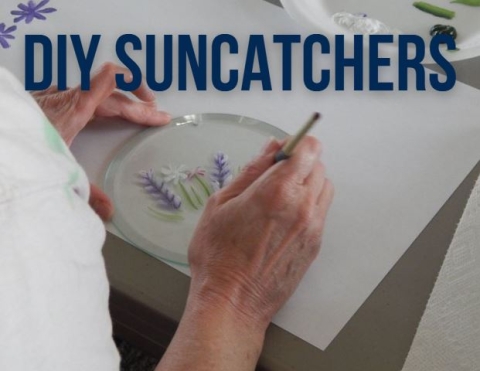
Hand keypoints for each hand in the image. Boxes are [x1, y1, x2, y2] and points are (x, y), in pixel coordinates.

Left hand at [32, 62, 170, 220]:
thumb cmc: (21, 148)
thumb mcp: (56, 170)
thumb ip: (84, 191)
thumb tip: (110, 212)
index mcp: (75, 108)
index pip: (110, 83)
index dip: (136, 89)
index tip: (153, 107)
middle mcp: (68, 97)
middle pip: (112, 92)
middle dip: (139, 105)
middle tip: (158, 118)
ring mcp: (58, 96)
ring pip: (98, 92)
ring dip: (122, 101)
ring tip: (139, 112)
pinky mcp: (49, 100)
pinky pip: (85, 95)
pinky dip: (104, 101)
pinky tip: (106, 113)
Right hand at [188, 136, 333, 329]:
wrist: (233, 300)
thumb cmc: (218, 256)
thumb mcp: (221, 204)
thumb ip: (250, 171)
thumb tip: (270, 149)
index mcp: (277, 190)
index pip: (307, 150)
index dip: (298, 142)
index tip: (285, 147)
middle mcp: (302, 206)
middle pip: (318, 166)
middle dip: (301, 162)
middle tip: (275, 173)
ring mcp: (312, 227)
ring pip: (324, 187)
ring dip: (308, 182)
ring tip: (280, 195)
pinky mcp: (315, 244)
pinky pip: (321, 211)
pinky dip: (309, 203)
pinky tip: (284, 216)